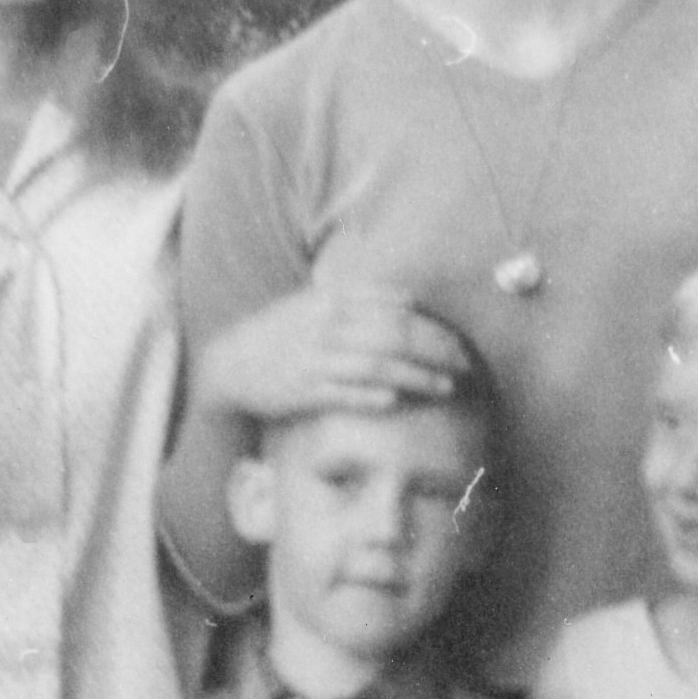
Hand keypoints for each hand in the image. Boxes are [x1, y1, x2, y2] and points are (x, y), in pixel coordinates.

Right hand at [194, 283, 471, 433]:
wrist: (229, 362)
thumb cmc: (282, 334)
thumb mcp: (317, 303)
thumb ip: (362, 297)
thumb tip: (410, 298)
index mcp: (334, 301)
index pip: (397, 310)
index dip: (436, 327)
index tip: (464, 342)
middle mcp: (328, 326)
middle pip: (395, 335)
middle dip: (437, 351)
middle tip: (467, 366)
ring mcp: (316, 359)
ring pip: (376, 365)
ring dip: (416, 377)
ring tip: (447, 387)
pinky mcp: (304, 390)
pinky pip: (344, 393)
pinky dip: (372, 395)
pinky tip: (399, 401)